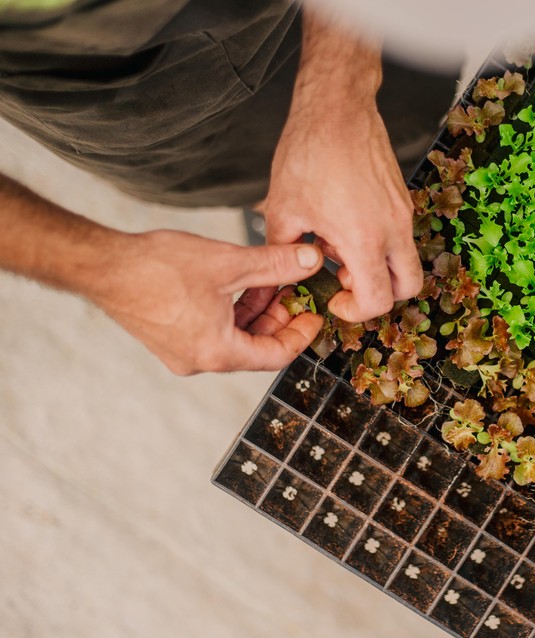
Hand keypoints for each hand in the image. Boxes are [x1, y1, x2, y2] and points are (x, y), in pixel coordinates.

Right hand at [91, 230, 325, 374]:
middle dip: (280, 318)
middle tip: (297, 289)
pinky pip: (214, 331)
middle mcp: (200, 362)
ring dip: (257, 311)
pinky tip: (241, 283)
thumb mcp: (229, 263)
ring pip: (236, 337)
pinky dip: (233, 310)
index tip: (315, 314)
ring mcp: (182, 353)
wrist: (101, 266)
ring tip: (271, 280)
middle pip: (257, 347)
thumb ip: (275, 265)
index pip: (276, 356)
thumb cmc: (158, 268)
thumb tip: (312, 261)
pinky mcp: (170, 339)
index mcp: (218, 353)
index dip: (301, 334)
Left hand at [262, 12, 421, 323]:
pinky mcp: (402, 197)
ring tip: (339, 248)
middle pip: (407, 288)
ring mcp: (402, 212)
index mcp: (365, 240)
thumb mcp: (284, 210)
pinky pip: (400, 234)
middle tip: (346, 284)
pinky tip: (345, 223)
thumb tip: (279, 278)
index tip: (335, 301)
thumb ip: (283, 252)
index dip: (355, 311)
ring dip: (378, 267)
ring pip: (404, 260)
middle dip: (380, 295)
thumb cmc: (310, 152)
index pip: (377, 300)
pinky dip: (379, 242)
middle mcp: (393, 229)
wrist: (336, 107)